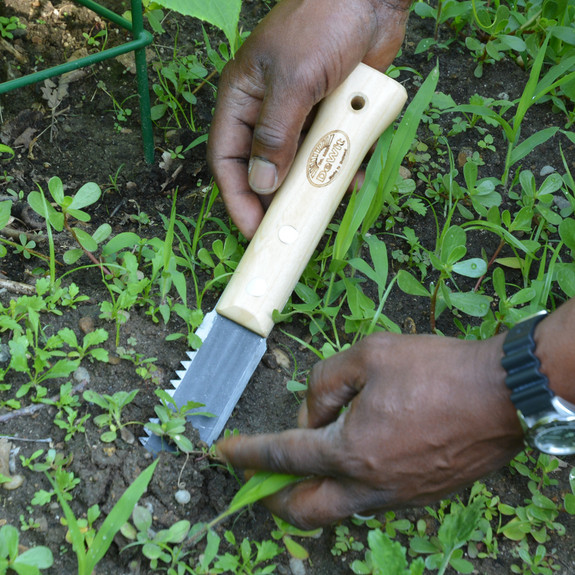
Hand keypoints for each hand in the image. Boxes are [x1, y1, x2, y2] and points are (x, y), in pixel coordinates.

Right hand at [207, 0, 409, 238]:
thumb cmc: (322, 25)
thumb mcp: (294, 81)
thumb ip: (276, 134)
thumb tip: (262, 184)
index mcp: (242, 99)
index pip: (226, 157)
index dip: (236, 197)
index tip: (252, 229)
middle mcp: (266, 111)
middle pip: (262, 168)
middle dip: (274, 199)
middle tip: (290, 228)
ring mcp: (300, 115)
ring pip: (298, 164)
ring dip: (312, 184)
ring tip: (325, 206)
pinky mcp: (330, 116)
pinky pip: (330, 151)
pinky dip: (341, 167)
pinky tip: (353, 179)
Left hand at [217, 332, 524, 528]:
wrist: (503, 394)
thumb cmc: (436, 370)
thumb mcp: (369, 356)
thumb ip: (325, 383)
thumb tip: (310, 413)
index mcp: (352, 451)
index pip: (283, 455)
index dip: (247, 453)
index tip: (222, 453)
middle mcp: (370, 486)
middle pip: (305, 509)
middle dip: (271, 496)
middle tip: (257, 476)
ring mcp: (397, 497)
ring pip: (337, 509)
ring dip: (311, 492)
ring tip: (303, 462)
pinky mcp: (420, 495)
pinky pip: (368, 500)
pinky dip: (345, 485)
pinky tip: (349, 458)